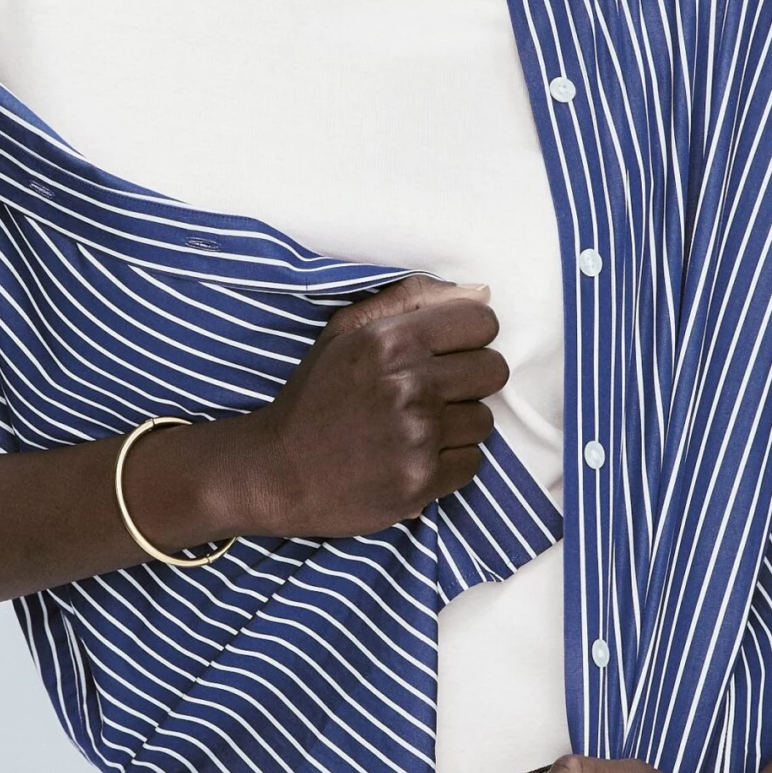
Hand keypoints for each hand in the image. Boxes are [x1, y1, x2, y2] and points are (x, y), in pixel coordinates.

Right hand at [234, 275, 508, 540]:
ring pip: (484, 420)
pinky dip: (449, 463)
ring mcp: (417, 436)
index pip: (481, 322)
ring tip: (416, 429)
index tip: (448, 354)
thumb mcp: (346, 333)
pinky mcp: (422, 481)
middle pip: (494, 370)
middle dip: (469, 380)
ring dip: (457, 425)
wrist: (278, 471)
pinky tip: (414, 458)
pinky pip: (473, 462)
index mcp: (390, 340)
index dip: (468, 337)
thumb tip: (480, 292)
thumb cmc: (316, 397)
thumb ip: (411, 300)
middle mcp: (408, 384)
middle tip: (432, 394)